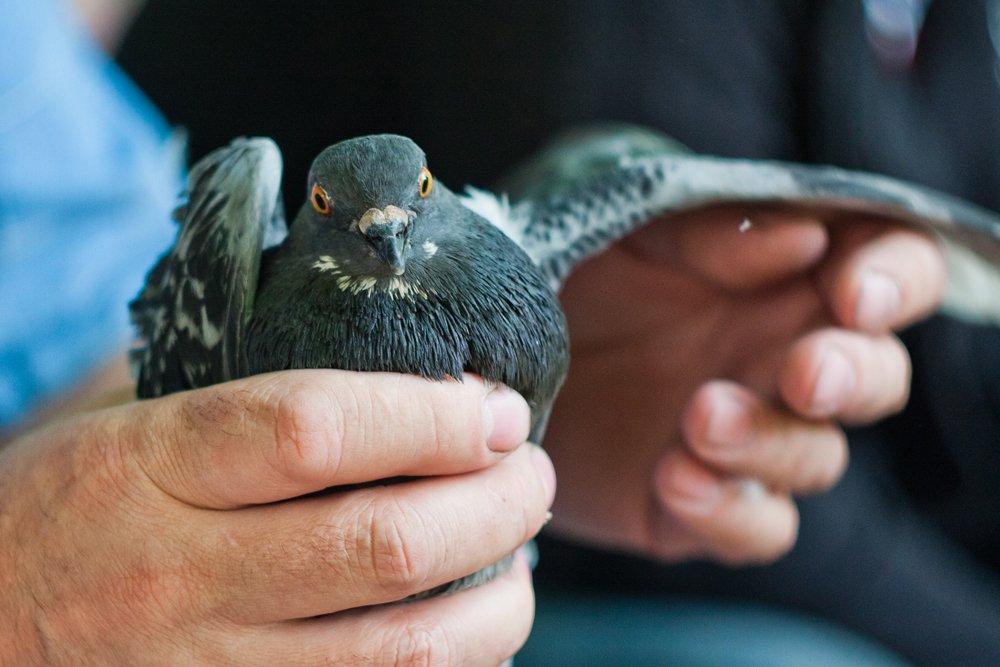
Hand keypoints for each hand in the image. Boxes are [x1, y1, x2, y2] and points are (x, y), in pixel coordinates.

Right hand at [0, 371, 553, 664]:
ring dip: (498, 601)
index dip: (432, 417)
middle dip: (497, 504)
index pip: (314, 429)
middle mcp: (179, 577)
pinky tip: (468, 627)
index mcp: (148, 469)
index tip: (495, 409)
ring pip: (401, 653)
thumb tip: (396, 360)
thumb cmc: (66, 511)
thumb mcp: (124, 424)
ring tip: (519, 553)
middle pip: (382, 544)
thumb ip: (244, 393)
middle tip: (530, 472)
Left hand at [543, 206, 944, 563]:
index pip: (892, 274)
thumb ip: (711, 235)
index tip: (853, 293)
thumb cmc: (578, 280)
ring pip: (817, 459)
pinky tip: (674, 477)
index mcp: (788, 282)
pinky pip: (757, 528)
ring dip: (772, 444)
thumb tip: (806, 236)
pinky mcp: (703, 505)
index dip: (896, 281)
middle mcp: (782, 363)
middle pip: (877, 378)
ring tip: (700, 418)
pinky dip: (728, 512)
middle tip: (802, 375)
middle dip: (854, 376)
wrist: (504, 363)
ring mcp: (749, 440)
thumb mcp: (633, 237)